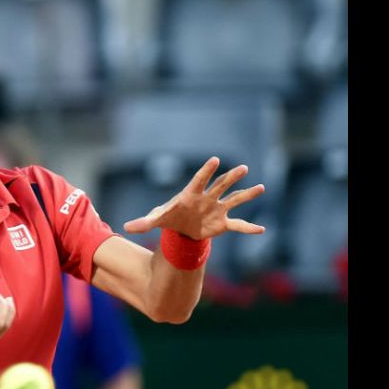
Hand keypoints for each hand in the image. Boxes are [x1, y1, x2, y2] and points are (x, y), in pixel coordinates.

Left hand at [123, 157, 264, 239]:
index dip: (206, 171)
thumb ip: (143, 222)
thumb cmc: (169, 217)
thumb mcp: (156, 220)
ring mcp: (217, 209)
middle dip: (231, 177)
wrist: (181, 229)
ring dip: (247, 194)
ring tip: (261, 188)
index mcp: (191, 194)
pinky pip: (238, 225)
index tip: (215, 160)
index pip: (199, 180)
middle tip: (243, 168)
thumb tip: (126, 228)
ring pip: (234, 199)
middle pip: (221, 185)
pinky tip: (262, 229)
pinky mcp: (222, 223)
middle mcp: (207, 198)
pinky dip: (249, 228)